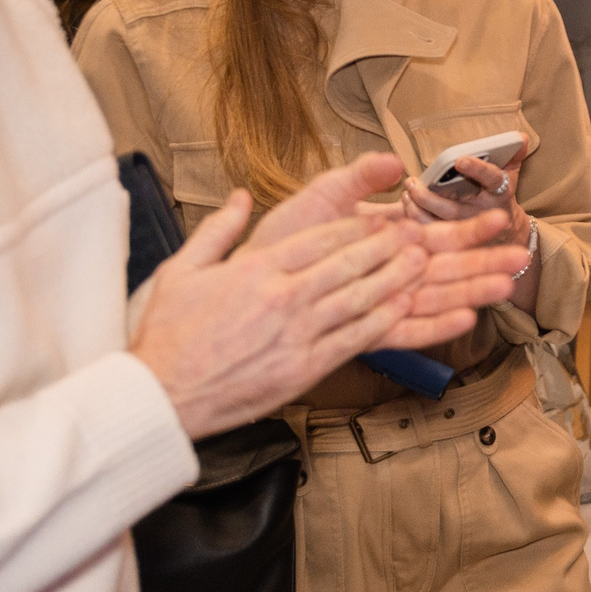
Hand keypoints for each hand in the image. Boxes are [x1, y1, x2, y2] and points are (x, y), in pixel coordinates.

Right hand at [131, 156, 526, 438]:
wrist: (161, 394)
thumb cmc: (169, 334)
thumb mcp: (182, 270)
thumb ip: (219, 229)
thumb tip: (242, 197)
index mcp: (258, 270)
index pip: (321, 239)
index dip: (359, 227)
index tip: (385, 218)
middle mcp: (283, 298)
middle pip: (350, 263)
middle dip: (391, 247)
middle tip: (425, 235)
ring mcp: (297, 333)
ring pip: (361, 297)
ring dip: (399, 279)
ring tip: (429, 264)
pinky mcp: (304, 367)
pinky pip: (356, 338)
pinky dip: (386, 320)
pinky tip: (408, 308)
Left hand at [252, 156, 521, 317]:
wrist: (243, 280)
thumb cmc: (281, 239)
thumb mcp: (322, 195)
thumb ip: (359, 178)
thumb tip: (395, 160)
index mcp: (385, 239)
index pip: (438, 232)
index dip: (470, 227)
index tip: (501, 219)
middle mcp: (387, 271)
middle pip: (445, 267)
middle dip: (483, 263)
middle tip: (520, 258)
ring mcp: (377, 300)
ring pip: (433, 297)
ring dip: (470, 291)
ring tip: (505, 286)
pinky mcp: (362, 329)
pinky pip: (403, 329)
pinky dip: (435, 325)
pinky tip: (465, 318)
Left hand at [402, 151, 529, 247]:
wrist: (506, 236)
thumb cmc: (500, 199)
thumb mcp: (511, 178)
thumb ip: (512, 155)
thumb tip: (521, 137)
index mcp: (500, 195)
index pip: (491, 179)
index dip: (477, 169)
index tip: (460, 159)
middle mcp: (483, 214)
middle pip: (454, 208)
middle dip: (430, 196)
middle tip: (413, 181)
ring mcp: (467, 231)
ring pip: (437, 222)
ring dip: (418, 207)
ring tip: (407, 192)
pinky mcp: (453, 243)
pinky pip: (430, 232)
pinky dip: (415, 219)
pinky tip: (406, 205)